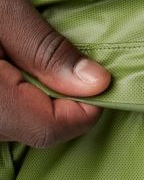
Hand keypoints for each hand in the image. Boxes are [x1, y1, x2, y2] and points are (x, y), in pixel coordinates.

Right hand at [0, 0, 111, 146]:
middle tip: (57, 56)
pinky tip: (3, 65)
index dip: (85, 106)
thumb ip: (45, 49)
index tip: (98, 77)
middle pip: (29, 128)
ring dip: (28, 97)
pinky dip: (5, 97)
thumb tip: (96, 83)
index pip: (50, 129)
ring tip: (18, 55)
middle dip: (56, 98)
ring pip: (10, 125)